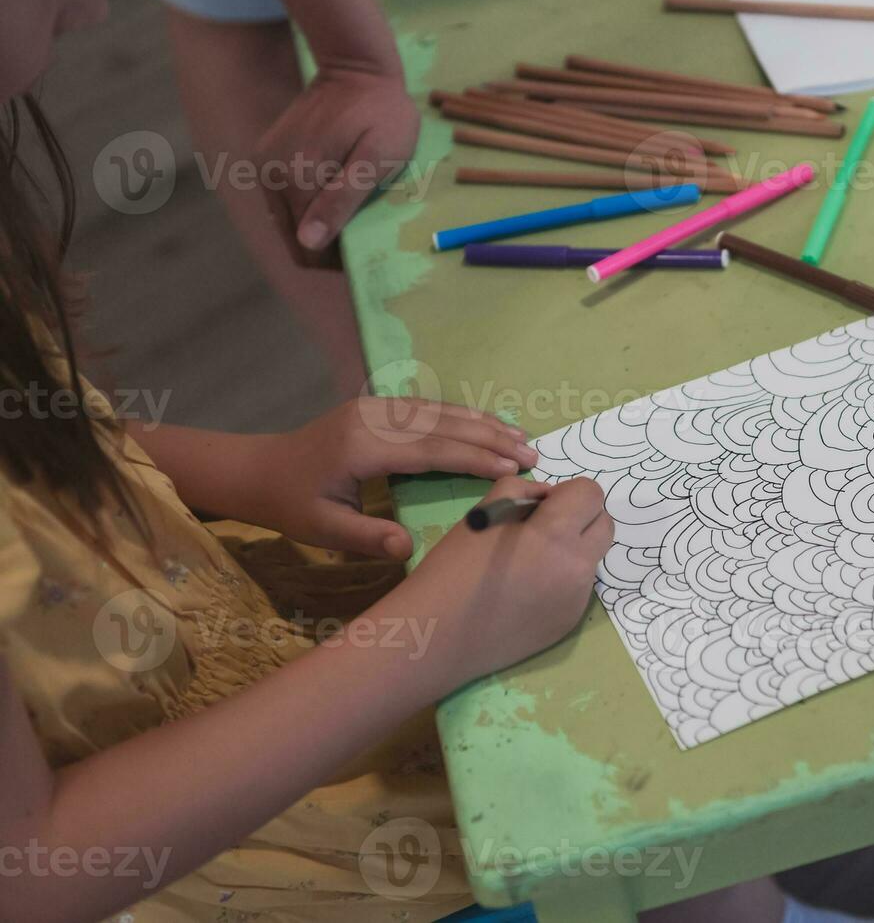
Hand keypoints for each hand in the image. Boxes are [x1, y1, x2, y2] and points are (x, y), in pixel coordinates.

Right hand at [254, 64, 420, 254]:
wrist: (358, 69)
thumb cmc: (382, 114)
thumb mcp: (378, 158)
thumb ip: (342, 199)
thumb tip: (308, 241)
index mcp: (298, 178)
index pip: (308, 249)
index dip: (338, 261)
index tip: (365, 248)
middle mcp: (271, 173)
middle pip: (294, 240)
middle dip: (327, 247)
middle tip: (362, 228)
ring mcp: (264, 164)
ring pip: (286, 223)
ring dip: (316, 227)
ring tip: (350, 209)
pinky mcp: (265, 157)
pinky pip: (282, 201)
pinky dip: (305, 208)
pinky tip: (332, 195)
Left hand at [254, 398, 538, 559]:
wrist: (259, 469)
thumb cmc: (292, 504)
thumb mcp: (323, 529)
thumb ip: (368, 537)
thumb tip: (409, 548)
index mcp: (363, 447)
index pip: (431, 449)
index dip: (474, 459)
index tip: (512, 470)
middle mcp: (374, 418)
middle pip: (444, 424)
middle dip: (491, 439)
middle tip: (533, 454)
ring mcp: (376, 408)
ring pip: (441, 410)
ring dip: (484, 424)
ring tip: (522, 438)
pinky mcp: (377, 407)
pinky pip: (429, 407)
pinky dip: (463, 416)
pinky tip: (486, 425)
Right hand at [399, 476, 613, 692]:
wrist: (438, 635)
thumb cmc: (453, 568)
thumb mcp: (483, 511)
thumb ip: (523, 493)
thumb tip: (549, 497)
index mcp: (555, 534)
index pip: (591, 494)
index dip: (569, 493)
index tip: (543, 506)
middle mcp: (577, 568)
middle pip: (605, 525)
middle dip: (581, 518)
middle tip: (544, 528)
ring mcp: (577, 599)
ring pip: (592, 558)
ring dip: (572, 550)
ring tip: (530, 562)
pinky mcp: (570, 622)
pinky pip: (579, 588)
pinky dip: (562, 580)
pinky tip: (526, 591)